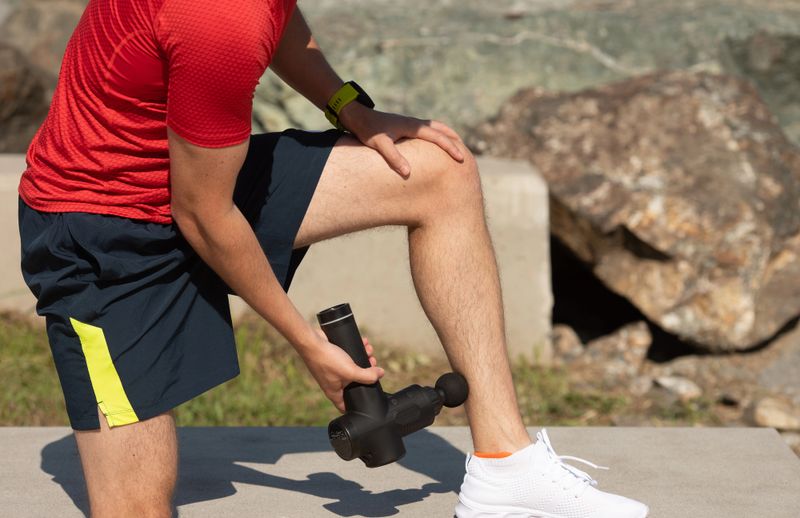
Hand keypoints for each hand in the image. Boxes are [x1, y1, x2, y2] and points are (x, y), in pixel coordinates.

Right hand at [300, 329, 384, 412]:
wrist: (312, 341)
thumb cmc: (326, 359)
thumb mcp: (349, 371)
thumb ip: (366, 376)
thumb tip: (380, 374)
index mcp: (334, 392)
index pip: (346, 407)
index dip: (357, 406)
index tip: (369, 397)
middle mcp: (334, 382)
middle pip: (355, 383)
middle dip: (367, 374)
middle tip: (373, 365)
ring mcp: (333, 370)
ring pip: (353, 367)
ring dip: (364, 358)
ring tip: (369, 351)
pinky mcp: (333, 357)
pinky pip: (349, 355)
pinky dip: (357, 349)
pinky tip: (364, 342)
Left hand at [339, 102, 464, 177]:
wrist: (355, 114)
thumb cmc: (366, 129)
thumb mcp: (379, 144)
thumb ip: (394, 157)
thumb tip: (408, 172)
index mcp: (412, 126)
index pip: (437, 137)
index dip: (450, 148)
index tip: (461, 159)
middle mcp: (414, 122)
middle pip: (440, 129)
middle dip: (453, 140)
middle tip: (464, 152)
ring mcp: (409, 123)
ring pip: (434, 127)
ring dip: (445, 135)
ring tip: (454, 143)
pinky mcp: (403, 125)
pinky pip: (425, 129)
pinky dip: (434, 134)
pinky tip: (430, 142)